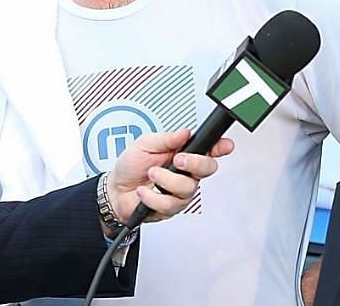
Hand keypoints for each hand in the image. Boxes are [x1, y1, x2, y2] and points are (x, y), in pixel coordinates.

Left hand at [105, 129, 234, 224]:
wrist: (114, 191)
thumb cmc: (131, 166)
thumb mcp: (145, 144)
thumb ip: (167, 138)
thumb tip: (185, 133)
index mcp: (185, 154)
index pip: (210, 149)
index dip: (221, 147)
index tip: (225, 145)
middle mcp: (187, 173)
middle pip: (208, 168)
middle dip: (195, 163)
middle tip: (178, 160)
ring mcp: (181, 191)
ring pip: (188, 188)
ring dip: (165, 180)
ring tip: (151, 174)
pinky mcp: (171, 207)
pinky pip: (170, 204)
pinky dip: (152, 197)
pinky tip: (143, 191)